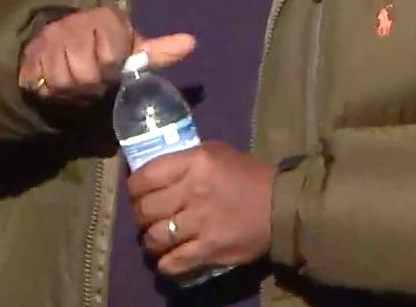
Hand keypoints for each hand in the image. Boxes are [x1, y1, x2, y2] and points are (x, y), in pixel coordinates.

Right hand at [17, 7, 194, 103]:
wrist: (57, 42)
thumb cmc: (102, 46)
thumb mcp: (132, 47)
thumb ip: (159, 50)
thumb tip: (191, 43)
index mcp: (106, 19)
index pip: (112, 57)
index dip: (112, 68)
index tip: (112, 67)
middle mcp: (77, 23)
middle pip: (89, 72)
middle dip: (94, 82)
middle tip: (94, 77)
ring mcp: (50, 38)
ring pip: (66, 80)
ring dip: (74, 89)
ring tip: (78, 81)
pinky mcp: (31, 56)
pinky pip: (45, 85)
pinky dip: (53, 90)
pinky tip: (58, 82)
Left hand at [128, 141, 276, 275]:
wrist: (281, 205)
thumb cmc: (248, 175)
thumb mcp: (216, 153)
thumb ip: (185, 161)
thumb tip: (156, 176)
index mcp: (194, 163)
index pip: (143, 178)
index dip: (134, 190)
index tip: (140, 195)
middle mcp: (193, 191)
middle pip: (144, 210)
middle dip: (141, 216)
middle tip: (150, 218)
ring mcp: (200, 223)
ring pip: (154, 238)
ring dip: (152, 241)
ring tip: (160, 239)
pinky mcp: (209, 249)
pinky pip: (171, 262)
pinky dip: (165, 262)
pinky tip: (170, 257)